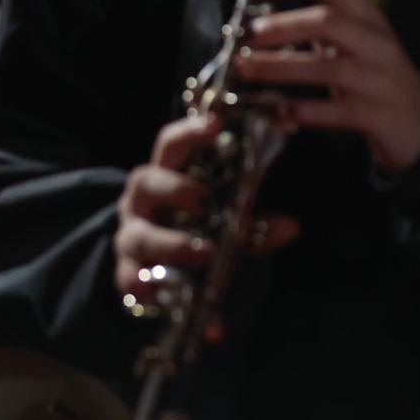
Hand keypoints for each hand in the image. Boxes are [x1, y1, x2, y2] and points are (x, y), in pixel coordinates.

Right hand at [113, 114, 300, 303]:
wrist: (154, 271)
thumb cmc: (190, 232)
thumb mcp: (221, 223)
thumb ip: (252, 225)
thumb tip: (291, 226)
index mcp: (165, 178)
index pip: (170, 146)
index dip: (189, 133)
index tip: (214, 124)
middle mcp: (142, 204)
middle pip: (144, 182)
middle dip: (174, 189)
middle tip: (204, 199)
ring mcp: (131, 238)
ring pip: (139, 236)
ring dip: (172, 243)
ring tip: (204, 252)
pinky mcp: (127, 275)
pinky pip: (132, 281)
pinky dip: (148, 289)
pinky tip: (163, 295)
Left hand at [233, 0, 419, 174]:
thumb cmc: (375, 77)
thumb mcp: (354, 41)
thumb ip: (317, 24)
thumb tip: (260, 15)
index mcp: (368, 17)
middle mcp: (376, 43)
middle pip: (328, 22)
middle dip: (282, 27)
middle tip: (248, 36)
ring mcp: (380, 80)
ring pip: (329, 67)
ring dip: (281, 67)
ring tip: (247, 70)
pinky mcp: (379, 116)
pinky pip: (340, 111)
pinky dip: (307, 110)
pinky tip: (281, 110)